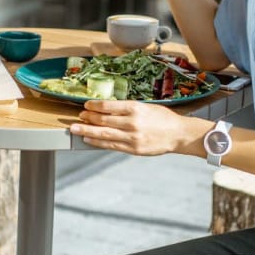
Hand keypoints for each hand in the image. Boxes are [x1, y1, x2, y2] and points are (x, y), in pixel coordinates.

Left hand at [68, 100, 198, 155]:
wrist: (178, 134)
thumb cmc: (163, 119)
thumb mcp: (146, 107)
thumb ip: (128, 109)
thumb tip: (107, 110)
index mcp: (135, 108)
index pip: (108, 106)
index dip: (94, 106)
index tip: (86, 105)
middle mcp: (131, 122)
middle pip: (103, 120)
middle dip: (87, 118)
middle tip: (77, 117)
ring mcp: (132, 137)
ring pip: (104, 134)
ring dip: (87, 131)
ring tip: (75, 129)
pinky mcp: (133, 149)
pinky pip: (111, 145)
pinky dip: (97, 142)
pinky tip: (89, 140)